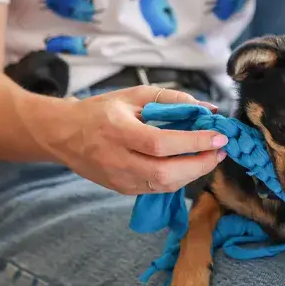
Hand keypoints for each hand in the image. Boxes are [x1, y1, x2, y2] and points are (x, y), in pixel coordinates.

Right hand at [26, 85, 227, 194]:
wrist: (63, 135)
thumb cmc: (101, 111)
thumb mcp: (134, 96)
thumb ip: (172, 100)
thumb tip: (209, 109)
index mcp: (117, 130)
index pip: (160, 143)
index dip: (192, 143)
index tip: (219, 137)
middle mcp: (116, 158)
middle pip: (164, 172)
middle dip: (200, 164)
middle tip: (220, 151)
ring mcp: (118, 178)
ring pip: (163, 185)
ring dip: (193, 174)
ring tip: (210, 158)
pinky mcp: (122, 189)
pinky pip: (157, 189)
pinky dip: (178, 179)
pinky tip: (190, 165)